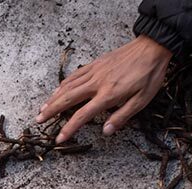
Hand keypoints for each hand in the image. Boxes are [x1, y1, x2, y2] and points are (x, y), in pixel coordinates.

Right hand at [38, 36, 171, 142]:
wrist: (152, 47)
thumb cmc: (149, 75)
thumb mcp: (142, 100)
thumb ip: (122, 116)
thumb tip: (106, 131)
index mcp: (108, 94)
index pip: (83, 115)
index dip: (69, 128)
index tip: (59, 138)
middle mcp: (97, 83)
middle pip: (68, 99)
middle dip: (51, 111)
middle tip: (38, 120)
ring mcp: (94, 72)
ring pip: (68, 86)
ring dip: (53, 98)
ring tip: (43, 108)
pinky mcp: (95, 64)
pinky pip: (74, 75)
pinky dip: (63, 84)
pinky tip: (57, 90)